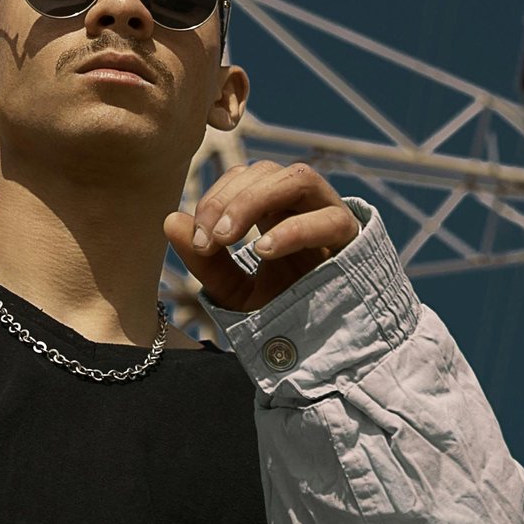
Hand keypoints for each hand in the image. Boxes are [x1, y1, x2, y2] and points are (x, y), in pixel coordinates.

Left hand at [166, 160, 357, 314]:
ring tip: (229, 238)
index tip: (199, 239)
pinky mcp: (353, 240)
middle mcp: (305, 205)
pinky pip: (329, 219)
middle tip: (211, 240)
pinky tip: (263, 251)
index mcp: (277, 210)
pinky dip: (293, 229)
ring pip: (298, 178)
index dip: (217, 197)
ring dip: (256, 200)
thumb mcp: (235, 292)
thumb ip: (206, 260)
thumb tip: (170, 219)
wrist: (321, 352)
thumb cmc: (283, 315)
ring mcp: (331, 216)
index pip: (244, 177)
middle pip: (266, 171)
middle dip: (230, 199)